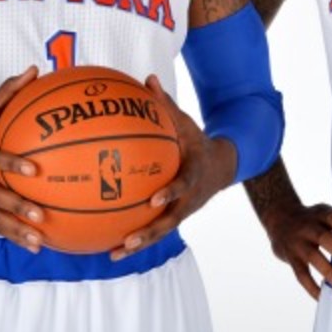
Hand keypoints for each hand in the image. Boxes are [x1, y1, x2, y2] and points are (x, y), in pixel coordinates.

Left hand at [109, 74, 237, 259]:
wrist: (221, 167)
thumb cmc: (196, 141)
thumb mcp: (185, 122)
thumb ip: (166, 105)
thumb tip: (147, 78)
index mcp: (193, 175)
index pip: (183, 186)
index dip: (171, 194)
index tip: (154, 199)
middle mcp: (188, 199)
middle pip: (170, 221)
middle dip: (150, 232)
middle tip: (129, 238)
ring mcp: (181, 212)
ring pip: (160, 233)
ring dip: (139, 244)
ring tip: (114, 253)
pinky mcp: (173, 219)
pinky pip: (153, 232)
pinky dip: (134, 241)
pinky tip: (110, 248)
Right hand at [263, 201, 331, 299]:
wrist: (280, 219)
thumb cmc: (314, 221)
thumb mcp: (323, 216)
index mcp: (320, 214)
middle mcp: (307, 226)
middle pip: (322, 237)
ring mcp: (298, 243)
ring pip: (312, 256)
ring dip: (327, 270)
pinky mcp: (291, 258)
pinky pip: (301, 274)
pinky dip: (311, 287)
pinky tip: (322, 296)